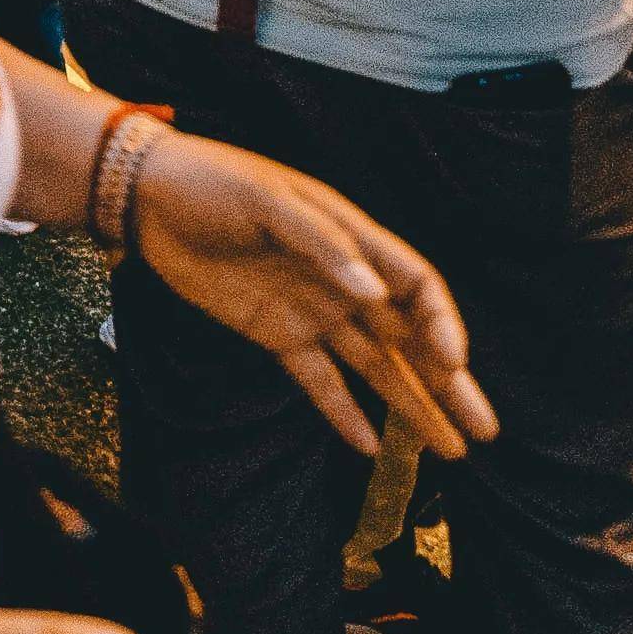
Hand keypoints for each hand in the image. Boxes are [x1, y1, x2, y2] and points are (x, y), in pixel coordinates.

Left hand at [120, 131, 497, 458]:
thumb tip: (375, 294)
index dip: (442, 325)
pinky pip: (319, 381)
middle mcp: (343, 280)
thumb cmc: (214, 183)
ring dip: (413, 406)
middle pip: (410, 338)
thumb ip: (325, 244)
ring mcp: (312, 310)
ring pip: (376, 367)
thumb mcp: (269, 200)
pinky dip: (344, 413)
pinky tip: (373, 447)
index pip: (417, 287)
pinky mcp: (276, 333)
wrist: (147, 196)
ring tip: (451, 450)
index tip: (453, 364)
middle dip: (450, 383)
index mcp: (352, 238)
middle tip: (485, 429)